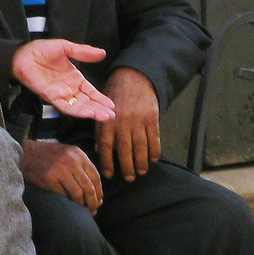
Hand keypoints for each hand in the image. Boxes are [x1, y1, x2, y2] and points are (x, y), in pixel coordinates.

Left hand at [10, 38, 115, 120]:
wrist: (24, 54)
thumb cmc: (42, 50)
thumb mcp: (66, 48)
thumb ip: (83, 52)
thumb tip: (102, 53)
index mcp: (74, 78)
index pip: (90, 92)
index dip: (101, 98)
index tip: (112, 105)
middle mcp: (69, 89)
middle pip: (87, 102)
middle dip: (99, 109)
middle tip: (112, 115)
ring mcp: (60, 94)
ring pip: (78, 107)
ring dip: (92, 112)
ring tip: (105, 117)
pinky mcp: (51, 97)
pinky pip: (65, 106)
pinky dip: (76, 111)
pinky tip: (88, 114)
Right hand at [20, 139, 102, 213]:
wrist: (25, 153)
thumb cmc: (47, 156)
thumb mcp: (67, 153)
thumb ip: (80, 166)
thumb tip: (94, 189)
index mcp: (78, 154)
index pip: (95, 176)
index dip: (99, 191)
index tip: (99, 200)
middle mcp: (71, 160)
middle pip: (89, 186)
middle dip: (94, 201)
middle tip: (94, 210)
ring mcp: (60, 169)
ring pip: (79, 193)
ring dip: (83, 204)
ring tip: (83, 209)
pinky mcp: (49, 178)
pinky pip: (64, 194)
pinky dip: (68, 200)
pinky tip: (70, 203)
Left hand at [97, 67, 160, 181]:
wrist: (134, 77)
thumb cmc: (115, 94)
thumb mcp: (102, 110)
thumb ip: (101, 129)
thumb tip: (99, 151)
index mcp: (107, 120)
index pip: (105, 146)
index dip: (107, 162)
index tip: (109, 174)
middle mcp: (122, 122)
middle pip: (124, 150)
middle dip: (127, 167)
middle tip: (129, 178)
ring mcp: (138, 120)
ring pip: (140, 148)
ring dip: (141, 163)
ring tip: (141, 172)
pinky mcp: (152, 117)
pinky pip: (154, 139)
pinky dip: (154, 151)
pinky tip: (152, 159)